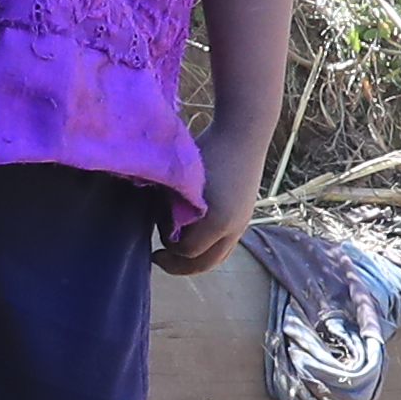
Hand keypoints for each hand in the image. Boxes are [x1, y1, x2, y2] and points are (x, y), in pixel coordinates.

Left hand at [156, 133, 270, 275]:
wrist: (243, 134)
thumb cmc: (209, 150)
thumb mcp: (183, 178)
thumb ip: (169, 203)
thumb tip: (155, 219)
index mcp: (217, 221)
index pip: (187, 251)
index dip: (168, 245)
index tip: (157, 226)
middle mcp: (233, 229)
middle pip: (204, 263)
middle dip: (179, 265)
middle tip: (159, 258)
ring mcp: (242, 224)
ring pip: (218, 257)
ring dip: (195, 259)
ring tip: (176, 251)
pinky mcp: (245, 217)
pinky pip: (226, 245)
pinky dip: (208, 248)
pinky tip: (194, 237)